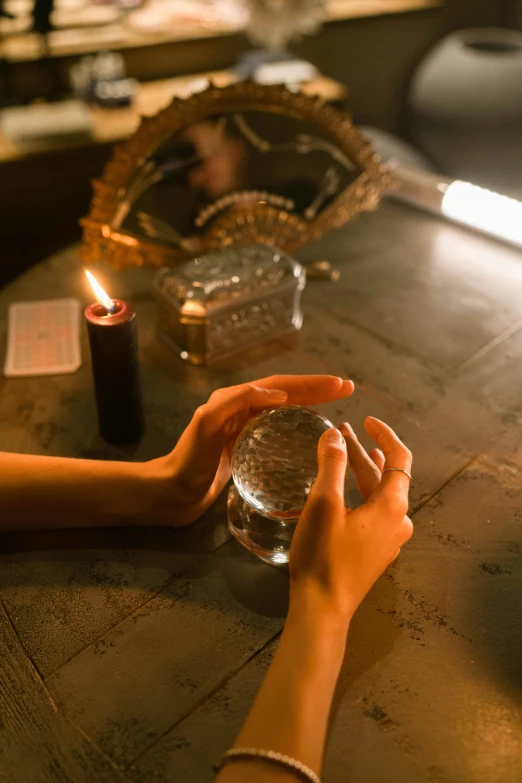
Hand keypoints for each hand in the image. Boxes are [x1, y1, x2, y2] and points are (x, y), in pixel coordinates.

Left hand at [148, 375, 353, 525]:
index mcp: (235, 399)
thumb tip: (278, 394)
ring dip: (312, 405)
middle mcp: (242, 410)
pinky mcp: (247, 450)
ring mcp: (245, 430)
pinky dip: (298, 428)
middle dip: (318, 389)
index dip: (311, 383)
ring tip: (338, 406)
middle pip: (287, 394)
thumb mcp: (207, 424)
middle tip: (348, 388)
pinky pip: (278, 433)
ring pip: (285, 412)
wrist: (172, 492)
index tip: (339, 384)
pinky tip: (313, 438)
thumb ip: (236, 402)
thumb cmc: (188, 459)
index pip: (281, 385)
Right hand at [289, 416, 412, 628]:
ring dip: (361, 471)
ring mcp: (390, 539)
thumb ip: (331, 465)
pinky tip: (344, 490)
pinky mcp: (377, 551)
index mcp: (393, 506)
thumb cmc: (323, 554)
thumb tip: (334, 436)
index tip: (365, 419)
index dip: (384, 433)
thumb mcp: (323, 504)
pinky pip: (375, 512)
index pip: (400, 457)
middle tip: (340, 433)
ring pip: (379, 494)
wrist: (323, 608)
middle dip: (363, 451)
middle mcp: (399, 521)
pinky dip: (361, 492)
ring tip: (344, 451)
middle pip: (387, 475)